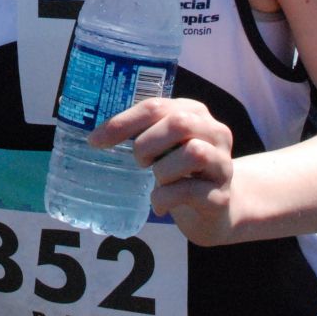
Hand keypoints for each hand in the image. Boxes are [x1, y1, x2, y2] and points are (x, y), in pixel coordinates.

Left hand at [89, 97, 238, 245]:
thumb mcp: (165, 145)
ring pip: (193, 153)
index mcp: (195, 112)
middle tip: (139, 161)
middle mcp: (215, 133)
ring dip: (162, 170)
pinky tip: (159, 203)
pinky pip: (189, 191)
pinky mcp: (220, 196)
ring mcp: (222, 165)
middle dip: (147, 143)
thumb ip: (144, 131)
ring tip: (157, 180)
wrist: (217, 209)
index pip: (156, 106)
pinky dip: (165, 198)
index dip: (123, 122)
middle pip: (179, 123)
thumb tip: (94, 136)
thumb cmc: (181, 171)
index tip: (95, 140)